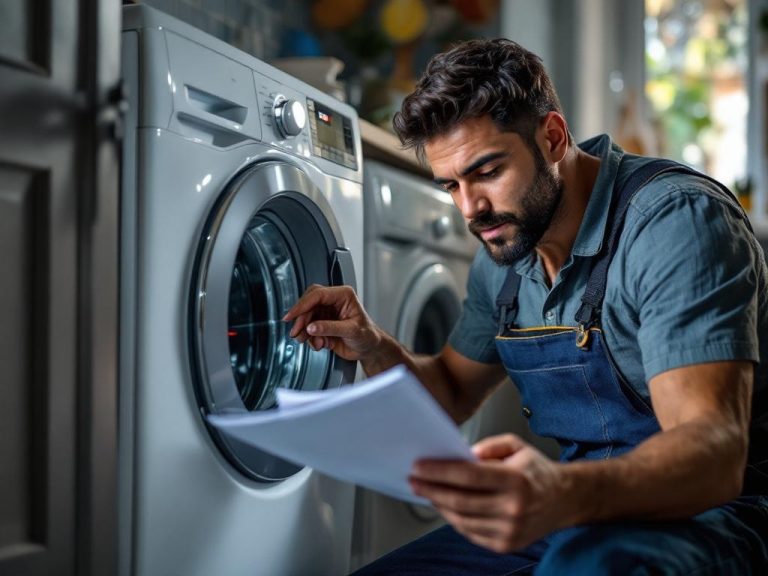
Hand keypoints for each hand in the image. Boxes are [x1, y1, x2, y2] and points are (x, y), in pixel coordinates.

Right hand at [282, 284, 380, 360]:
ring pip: (307, 316)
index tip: (292, 315)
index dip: (303, 304)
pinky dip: (310, 338)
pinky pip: (309, 328)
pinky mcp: (322, 324)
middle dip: (301, 319)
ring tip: (305, 341)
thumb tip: (311, 327)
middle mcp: (334, 301)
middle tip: (296, 332)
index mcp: (343, 295)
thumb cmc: (368, 335)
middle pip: (309, 304)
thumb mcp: (351, 331)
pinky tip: (318, 345)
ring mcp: (327, 312)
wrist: (369, 348)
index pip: (318, 295)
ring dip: (304, 330)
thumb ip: (330, 328)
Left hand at [409, 434, 571, 552]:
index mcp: (516, 480)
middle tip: (414, 480)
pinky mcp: (505, 545)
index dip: (439, 471)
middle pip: (460, 500)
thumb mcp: (516, 446)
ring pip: (461, 520)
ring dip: (439, 505)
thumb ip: (489, 446)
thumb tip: (462, 454)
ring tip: (426, 492)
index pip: (468, 476)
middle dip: (431, 489)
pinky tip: (445, 506)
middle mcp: (513, 508)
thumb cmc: (536, 471)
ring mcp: (509, 530)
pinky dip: (454, 519)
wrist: (564, 500)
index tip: (419, 466)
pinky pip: (470, 532)